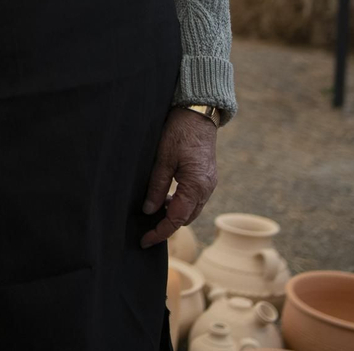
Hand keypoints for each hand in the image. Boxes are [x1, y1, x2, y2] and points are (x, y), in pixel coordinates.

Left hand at [140, 107, 218, 248]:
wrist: (198, 113)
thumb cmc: (180, 132)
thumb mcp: (163, 158)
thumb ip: (157, 186)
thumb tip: (148, 210)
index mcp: (196, 186)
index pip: (177, 219)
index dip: (160, 232)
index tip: (144, 241)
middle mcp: (206, 188)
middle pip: (186, 218)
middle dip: (167, 226)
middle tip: (145, 229)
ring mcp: (208, 184)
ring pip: (191, 210)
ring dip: (173, 215)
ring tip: (153, 213)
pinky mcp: (206, 177)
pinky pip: (194, 199)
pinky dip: (180, 204)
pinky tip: (166, 199)